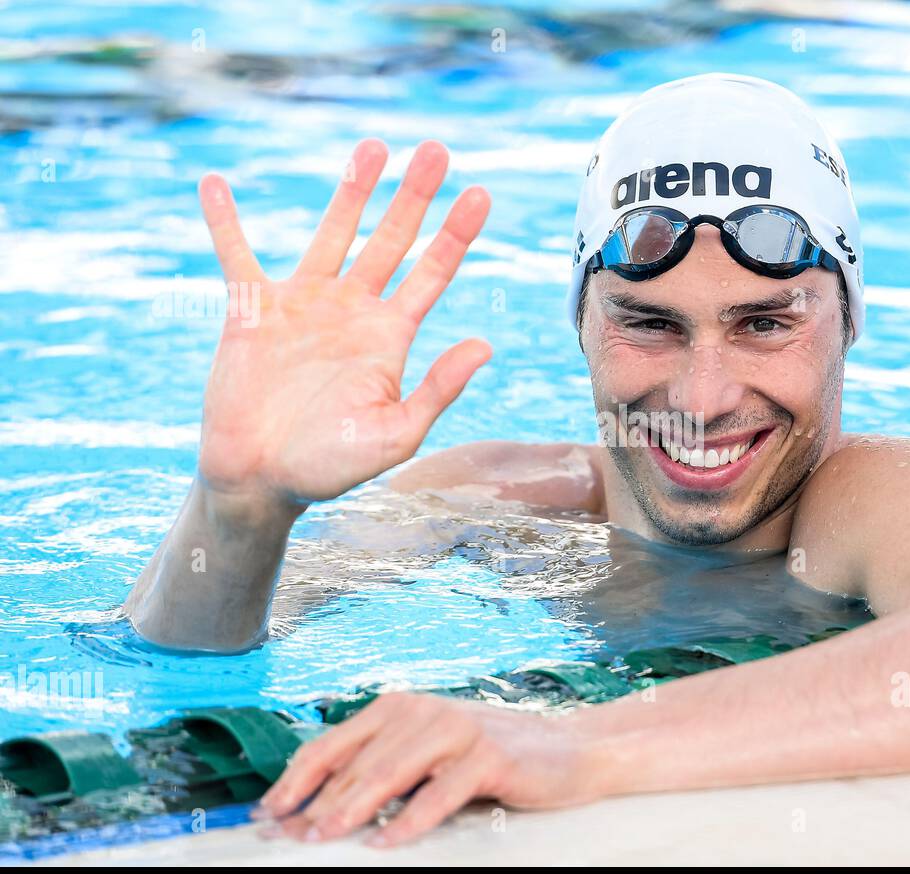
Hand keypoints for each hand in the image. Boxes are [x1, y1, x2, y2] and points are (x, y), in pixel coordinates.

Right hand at [196, 139, 491, 509]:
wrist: (260, 480)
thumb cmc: (330, 467)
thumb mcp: (395, 435)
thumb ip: (438, 389)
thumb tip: (485, 345)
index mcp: (389, 337)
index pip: (431, 273)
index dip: (456, 234)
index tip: (481, 193)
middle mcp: (352, 311)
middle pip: (391, 240)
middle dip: (414, 196)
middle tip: (437, 149)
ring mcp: (303, 305)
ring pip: (332, 233)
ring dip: (352, 191)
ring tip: (374, 147)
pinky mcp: (252, 311)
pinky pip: (236, 256)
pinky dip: (225, 222)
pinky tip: (214, 185)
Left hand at [253, 693, 601, 846]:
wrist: (570, 747)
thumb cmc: (494, 753)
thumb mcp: (431, 748)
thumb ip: (384, 762)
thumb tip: (322, 802)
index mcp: (402, 706)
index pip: (334, 743)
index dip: (296, 779)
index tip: (269, 812)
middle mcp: (425, 711)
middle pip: (357, 761)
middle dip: (316, 801)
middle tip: (289, 835)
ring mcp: (458, 730)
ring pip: (391, 772)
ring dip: (352, 807)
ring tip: (325, 836)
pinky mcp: (489, 756)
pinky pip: (440, 793)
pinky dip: (409, 820)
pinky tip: (387, 840)